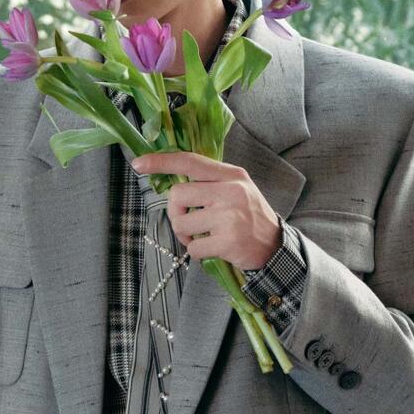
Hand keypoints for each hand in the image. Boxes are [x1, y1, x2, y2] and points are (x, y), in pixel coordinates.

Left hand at [132, 149, 280, 271]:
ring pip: (181, 223)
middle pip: (178, 195)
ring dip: (185, 235)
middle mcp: (230, 191)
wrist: (275, 246)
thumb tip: (173, 181)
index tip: (138, 164)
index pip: (190, 161)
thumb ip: (210, 182)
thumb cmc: (249, 217)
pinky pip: (193, 247)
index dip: (161, 162)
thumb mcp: (237, 188)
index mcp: (231, 175)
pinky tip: (212, 249)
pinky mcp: (227, 241)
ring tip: (203, 236)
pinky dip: (196, 252)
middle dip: (175, 212)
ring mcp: (229, 217)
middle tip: (189, 222)